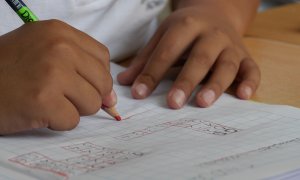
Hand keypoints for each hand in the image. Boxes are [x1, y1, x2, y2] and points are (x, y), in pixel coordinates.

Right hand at [0, 20, 114, 134]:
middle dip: (87, 95)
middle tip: (61, 95)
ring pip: (92, 103)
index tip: (85, 85)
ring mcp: (52, 73)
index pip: (102, 58)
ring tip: (47, 101)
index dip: (97, 76)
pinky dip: (57, 122)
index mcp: (59, 32)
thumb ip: (81, 68)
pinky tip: (38, 111)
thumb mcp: (44, 52)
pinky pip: (72, 120)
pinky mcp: (44, 101)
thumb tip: (112, 98)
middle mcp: (59, 48)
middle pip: (102, 82)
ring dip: (72, 109)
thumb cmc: (9, 69)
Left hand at [117, 5, 259, 108]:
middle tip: (173, 103)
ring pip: (226, 65)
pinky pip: (252, 69)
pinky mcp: (246, 56)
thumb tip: (124, 82)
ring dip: (216, 84)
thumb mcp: (163, 37)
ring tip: (202, 103)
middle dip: (186, 81)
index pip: (167, 51)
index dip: (152, 73)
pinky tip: (243, 96)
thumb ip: (145, 59)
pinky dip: (250, 82)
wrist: (215, 13)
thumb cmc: (185, 30)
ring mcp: (231, 45)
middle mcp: (211, 34)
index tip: (139, 94)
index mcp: (186, 26)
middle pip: (199, 58)